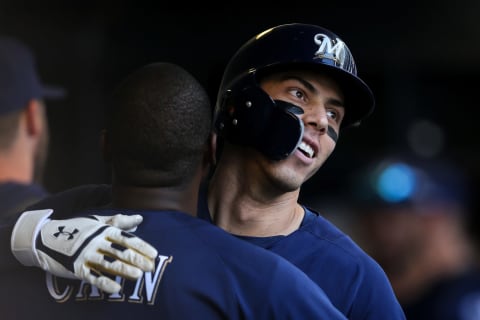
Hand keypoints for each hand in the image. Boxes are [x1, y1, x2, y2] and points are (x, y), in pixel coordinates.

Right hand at [11, 209, 157, 293]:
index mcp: (103, 230)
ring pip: (108, 263)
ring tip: (138, 275)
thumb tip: (140, 219)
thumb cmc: (76, 228)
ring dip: (124, 269)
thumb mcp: (96, 221)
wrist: (44, 238)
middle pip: (120, 251)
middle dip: (137, 259)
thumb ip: (119, 221)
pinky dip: (104, 282)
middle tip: (151, 267)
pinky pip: (92, 276)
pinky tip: (116, 288)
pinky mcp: (76, 268)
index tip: (154, 254)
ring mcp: (86, 255)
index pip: (126, 238)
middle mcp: (96, 241)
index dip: (141, 246)